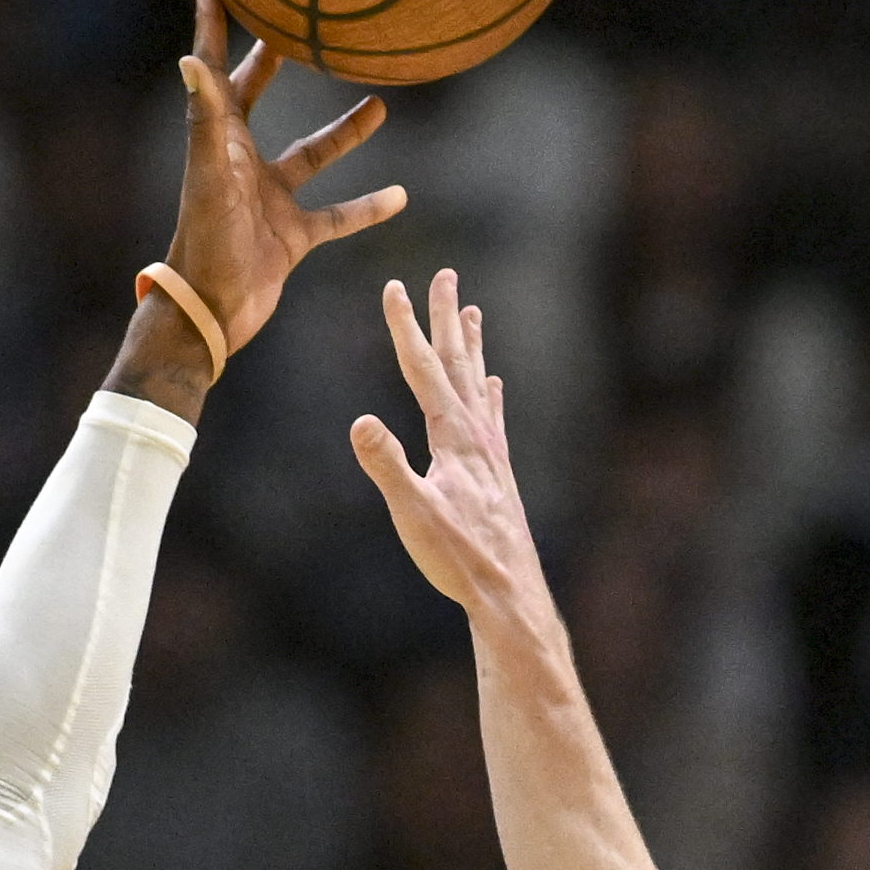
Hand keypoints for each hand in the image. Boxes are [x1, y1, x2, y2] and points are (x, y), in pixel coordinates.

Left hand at [158, 0, 406, 360]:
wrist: (213, 313)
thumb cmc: (206, 243)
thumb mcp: (210, 176)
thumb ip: (206, 119)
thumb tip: (191, 59)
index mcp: (220, 140)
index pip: (215, 71)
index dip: (212, 29)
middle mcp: (243, 161)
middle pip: (259, 97)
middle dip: (273, 61)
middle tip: (295, 24)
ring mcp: (271, 199)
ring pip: (313, 154)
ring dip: (345, 133)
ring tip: (379, 103)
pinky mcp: (292, 235)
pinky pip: (337, 215)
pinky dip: (366, 208)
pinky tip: (399, 197)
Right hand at [350, 268, 553, 613]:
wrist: (509, 593)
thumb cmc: (459, 558)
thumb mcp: (414, 515)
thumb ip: (387, 467)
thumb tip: (360, 422)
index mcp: (454, 438)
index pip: (424, 370)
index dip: (407, 328)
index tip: (394, 287)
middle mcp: (478, 436)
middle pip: (458, 364)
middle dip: (447, 318)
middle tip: (445, 276)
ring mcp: (492, 454)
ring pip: (479, 384)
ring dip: (472, 346)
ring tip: (473, 312)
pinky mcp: (499, 474)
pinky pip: (493, 418)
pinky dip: (490, 393)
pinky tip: (494, 386)